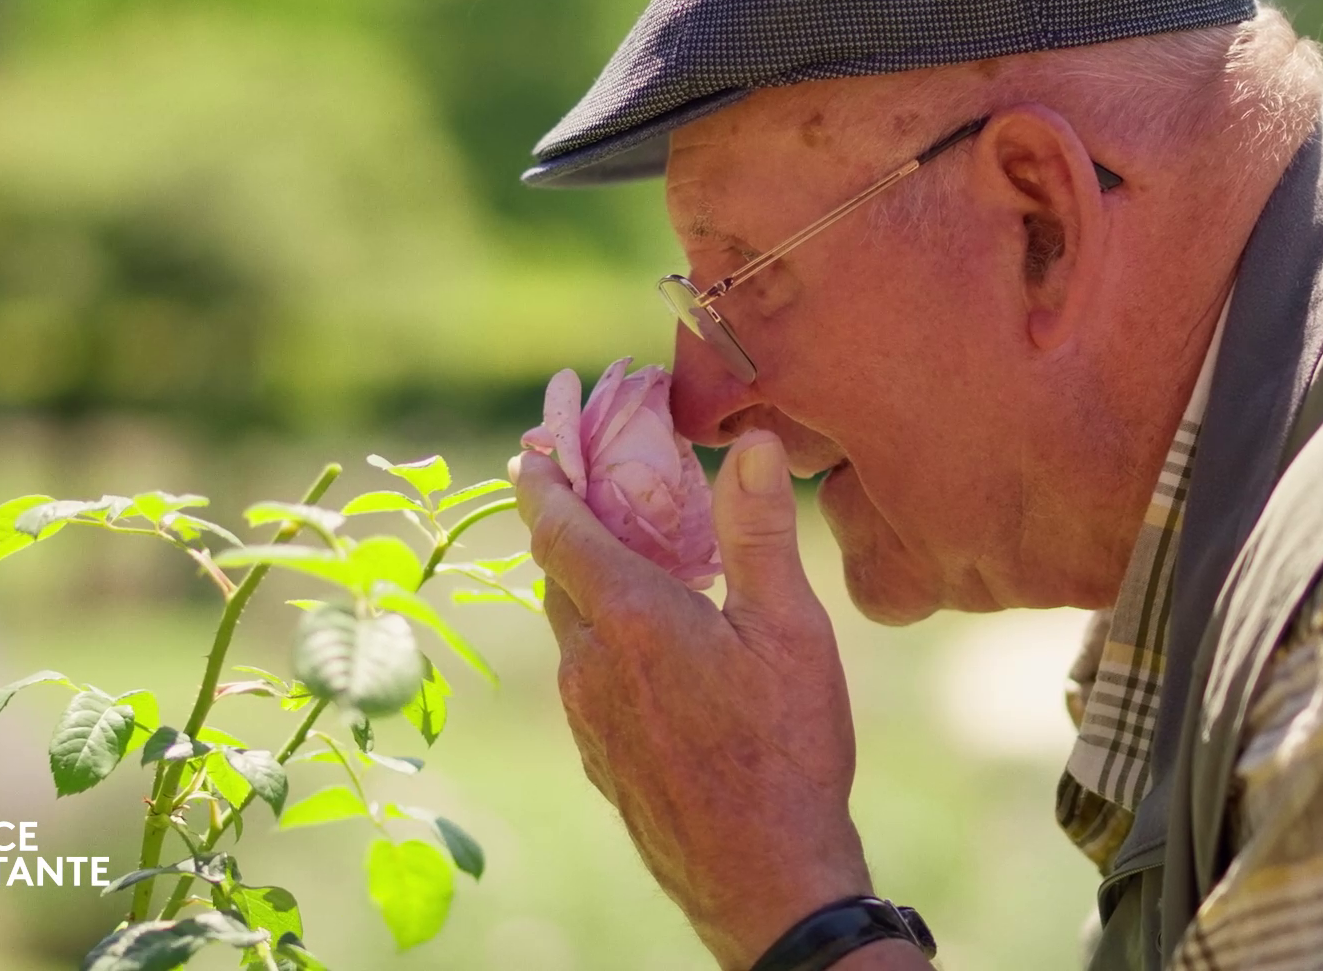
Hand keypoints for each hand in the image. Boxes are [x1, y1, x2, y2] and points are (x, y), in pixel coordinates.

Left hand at [513, 430, 873, 968]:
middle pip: (559, 572)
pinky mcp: (599, 756)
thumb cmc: (786, 749)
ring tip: (637, 560)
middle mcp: (588, 663)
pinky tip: (656, 645)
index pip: (559, 528)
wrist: (765, 878)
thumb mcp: (790, 630)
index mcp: (629, 617)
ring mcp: (587, 715)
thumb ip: (758, 532)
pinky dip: (604, 636)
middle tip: (596, 487)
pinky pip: (586, 675)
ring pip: (572, 626)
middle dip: (570, 524)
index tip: (532, 445)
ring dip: (591, 584)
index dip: (542, 480)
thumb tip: (750, 444)